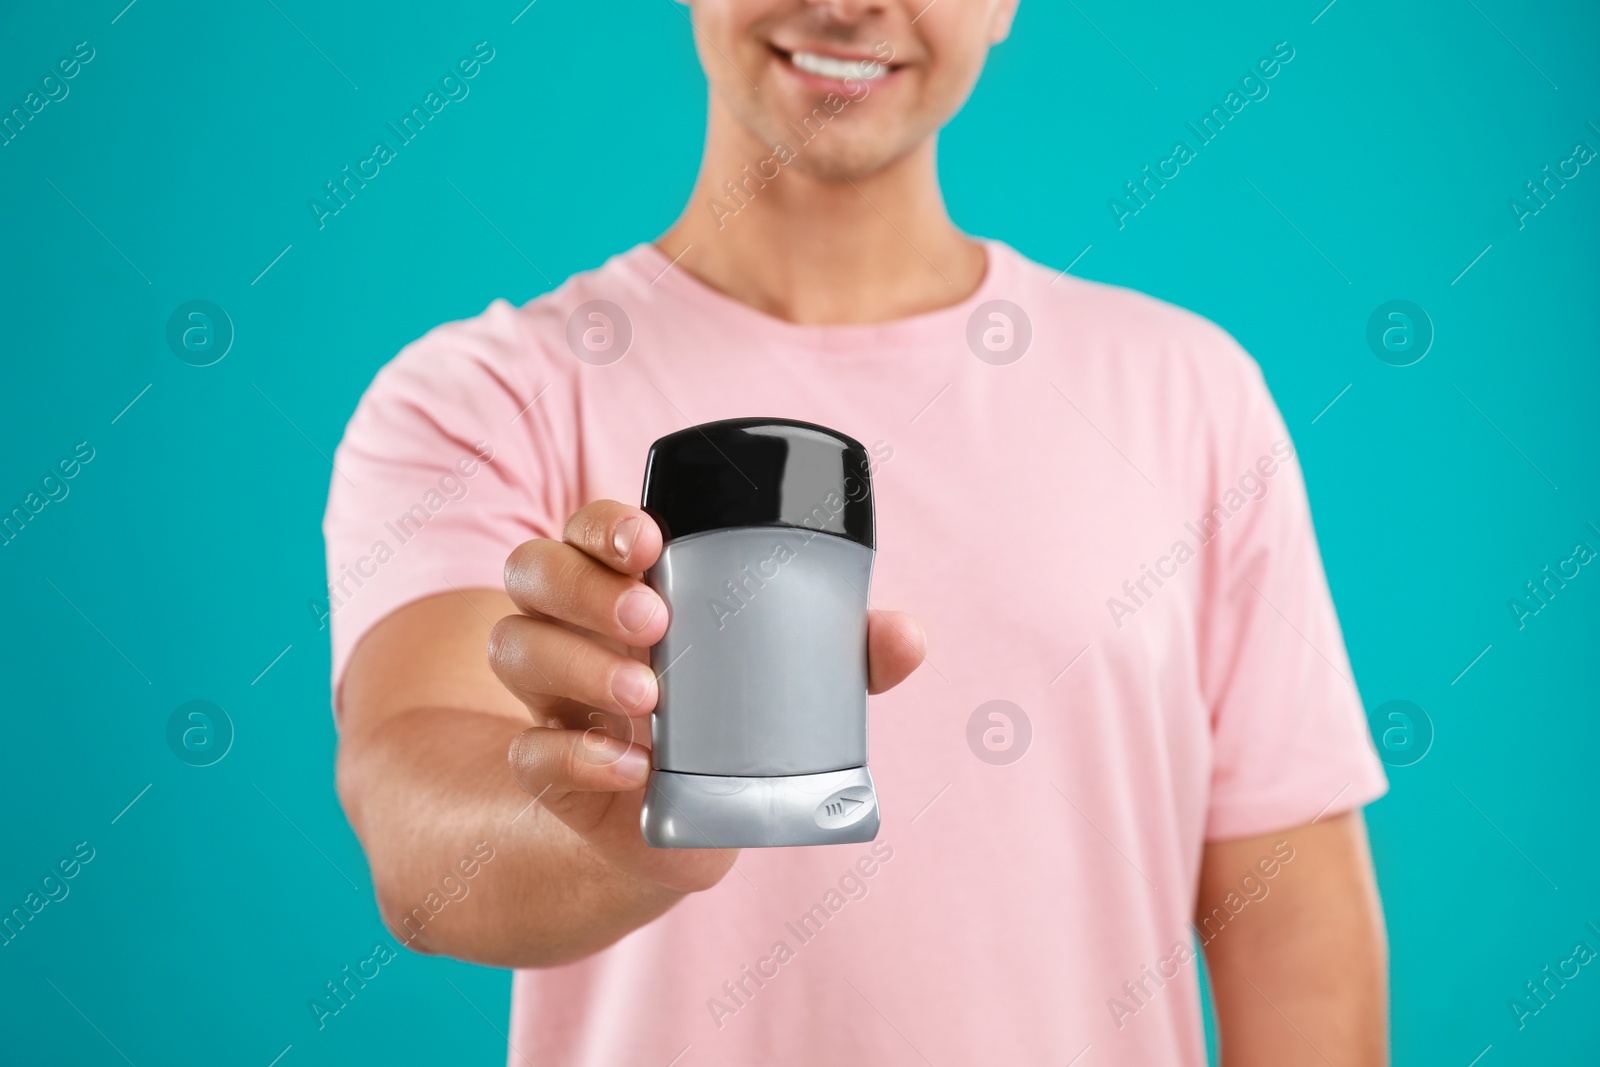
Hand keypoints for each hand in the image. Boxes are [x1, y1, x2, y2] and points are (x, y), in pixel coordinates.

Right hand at [491, 500, 925, 893]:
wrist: (698, 824)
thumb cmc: (740, 719)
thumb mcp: (793, 681)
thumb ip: (845, 653)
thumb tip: (906, 636)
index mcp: (620, 582)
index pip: (587, 527)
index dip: (605, 524)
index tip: (650, 541)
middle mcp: (569, 626)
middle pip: (534, 571)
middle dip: (586, 587)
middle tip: (657, 619)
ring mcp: (549, 696)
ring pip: (515, 648)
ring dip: (578, 664)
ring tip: (650, 695)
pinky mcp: (547, 768)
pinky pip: (529, 753)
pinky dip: (575, 755)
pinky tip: (631, 765)